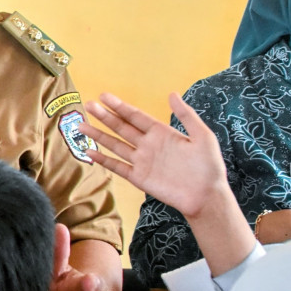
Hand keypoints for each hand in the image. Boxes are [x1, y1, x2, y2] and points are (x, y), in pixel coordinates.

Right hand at [79, 92, 227, 219]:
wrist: (206, 196)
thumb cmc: (208, 166)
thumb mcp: (202, 136)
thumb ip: (186, 115)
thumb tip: (171, 93)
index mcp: (161, 133)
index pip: (136, 116)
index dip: (120, 106)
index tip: (104, 96)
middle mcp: (148, 145)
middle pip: (121, 128)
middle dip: (104, 116)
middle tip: (88, 105)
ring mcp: (141, 161)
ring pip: (115, 145)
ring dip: (98, 135)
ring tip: (81, 125)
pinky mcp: (139, 178)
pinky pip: (117, 167)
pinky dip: (103, 160)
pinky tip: (90, 152)